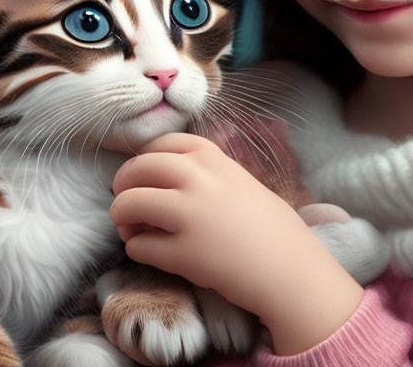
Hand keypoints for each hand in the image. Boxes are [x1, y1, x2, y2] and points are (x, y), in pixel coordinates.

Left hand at [110, 133, 364, 354]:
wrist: (290, 268)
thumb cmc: (269, 227)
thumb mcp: (240, 182)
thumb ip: (206, 174)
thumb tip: (162, 179)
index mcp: (214, 160)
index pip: (162, 143)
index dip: (143, 158)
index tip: (142, 174)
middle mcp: (199, 180)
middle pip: (137, 168)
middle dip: (122, 184)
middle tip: (125, 201)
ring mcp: (189, 216)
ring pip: (127, 205)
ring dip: (121, 217)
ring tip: (131, 229)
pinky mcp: (183, 254)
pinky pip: (138, 246)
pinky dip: (137, 248)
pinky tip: (149, 252)